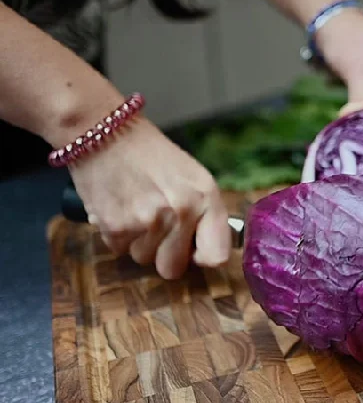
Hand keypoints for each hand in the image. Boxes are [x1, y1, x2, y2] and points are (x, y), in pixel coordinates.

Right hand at [69, 117, 230, 278]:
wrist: (105, 133)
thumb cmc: (152, 156)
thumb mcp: (193, 176)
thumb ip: (205, 214)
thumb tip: (207, 253)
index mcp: (206, 197)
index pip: (217, 257)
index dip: (203, 257)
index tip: (194, 249)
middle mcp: (181, 212)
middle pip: (173, 268)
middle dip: (165, 254)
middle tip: (157, 225)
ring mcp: (147, 222)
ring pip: (144, 260)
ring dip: (139, 242)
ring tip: (136, 209)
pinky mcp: (116, 228)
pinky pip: (120, 250)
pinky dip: (118, 235)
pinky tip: (120, 208)